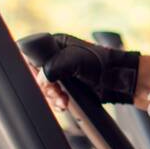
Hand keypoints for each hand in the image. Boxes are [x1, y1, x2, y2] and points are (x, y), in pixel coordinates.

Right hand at [25, 33, 140, 105]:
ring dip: (52, 97)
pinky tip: (63, 104)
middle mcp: (56, 57)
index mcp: (56, 44)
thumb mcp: (74, 61)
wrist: (117, 81)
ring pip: (45, 88)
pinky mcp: (67, 86)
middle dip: (45, 88)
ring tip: (62, 101)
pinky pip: (54, 96)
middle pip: (37, 76)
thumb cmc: (101, 64)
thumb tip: (40, 81)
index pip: (32, 57)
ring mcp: (62, 72)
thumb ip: (53, 67)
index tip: (43, 82)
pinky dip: (57, 102)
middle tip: (56, 93)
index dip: (34, 72)